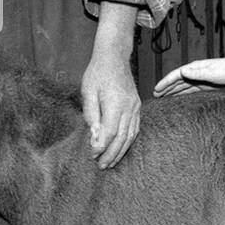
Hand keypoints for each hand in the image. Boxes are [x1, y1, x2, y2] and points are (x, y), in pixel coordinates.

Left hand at [81, 54, 139, 168]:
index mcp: (116, 104)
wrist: (114, 57)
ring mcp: (136, 108)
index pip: (109, 133)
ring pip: (130, 136)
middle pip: (121, 138)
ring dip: (121, 151)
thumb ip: (92, 116)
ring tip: (111, 163)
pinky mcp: (137, 107)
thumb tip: (95, 137)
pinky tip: (122, 149)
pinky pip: (135, 128)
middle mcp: (129, 108)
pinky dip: (128, 141)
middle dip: (111, 155)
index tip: (92, 155)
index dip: (101, 147)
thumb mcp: (88, 92)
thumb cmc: (97, 73)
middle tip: (102, 167)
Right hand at [154, 53, 224, 96]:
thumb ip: (197, 73)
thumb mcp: (212, 72)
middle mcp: (194, 73)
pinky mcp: (205, 85)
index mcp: (194, 69)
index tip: (155, 89)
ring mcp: (199, 79)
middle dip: (165, 87)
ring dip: (171, 91)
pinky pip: (189, 90)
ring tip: (162, 97)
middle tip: (154, 96)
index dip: (164, 83)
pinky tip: (177, 98)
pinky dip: (181, 94)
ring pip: (181, 86)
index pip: (175, 76)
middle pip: (176, 81)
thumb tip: (182, 71)